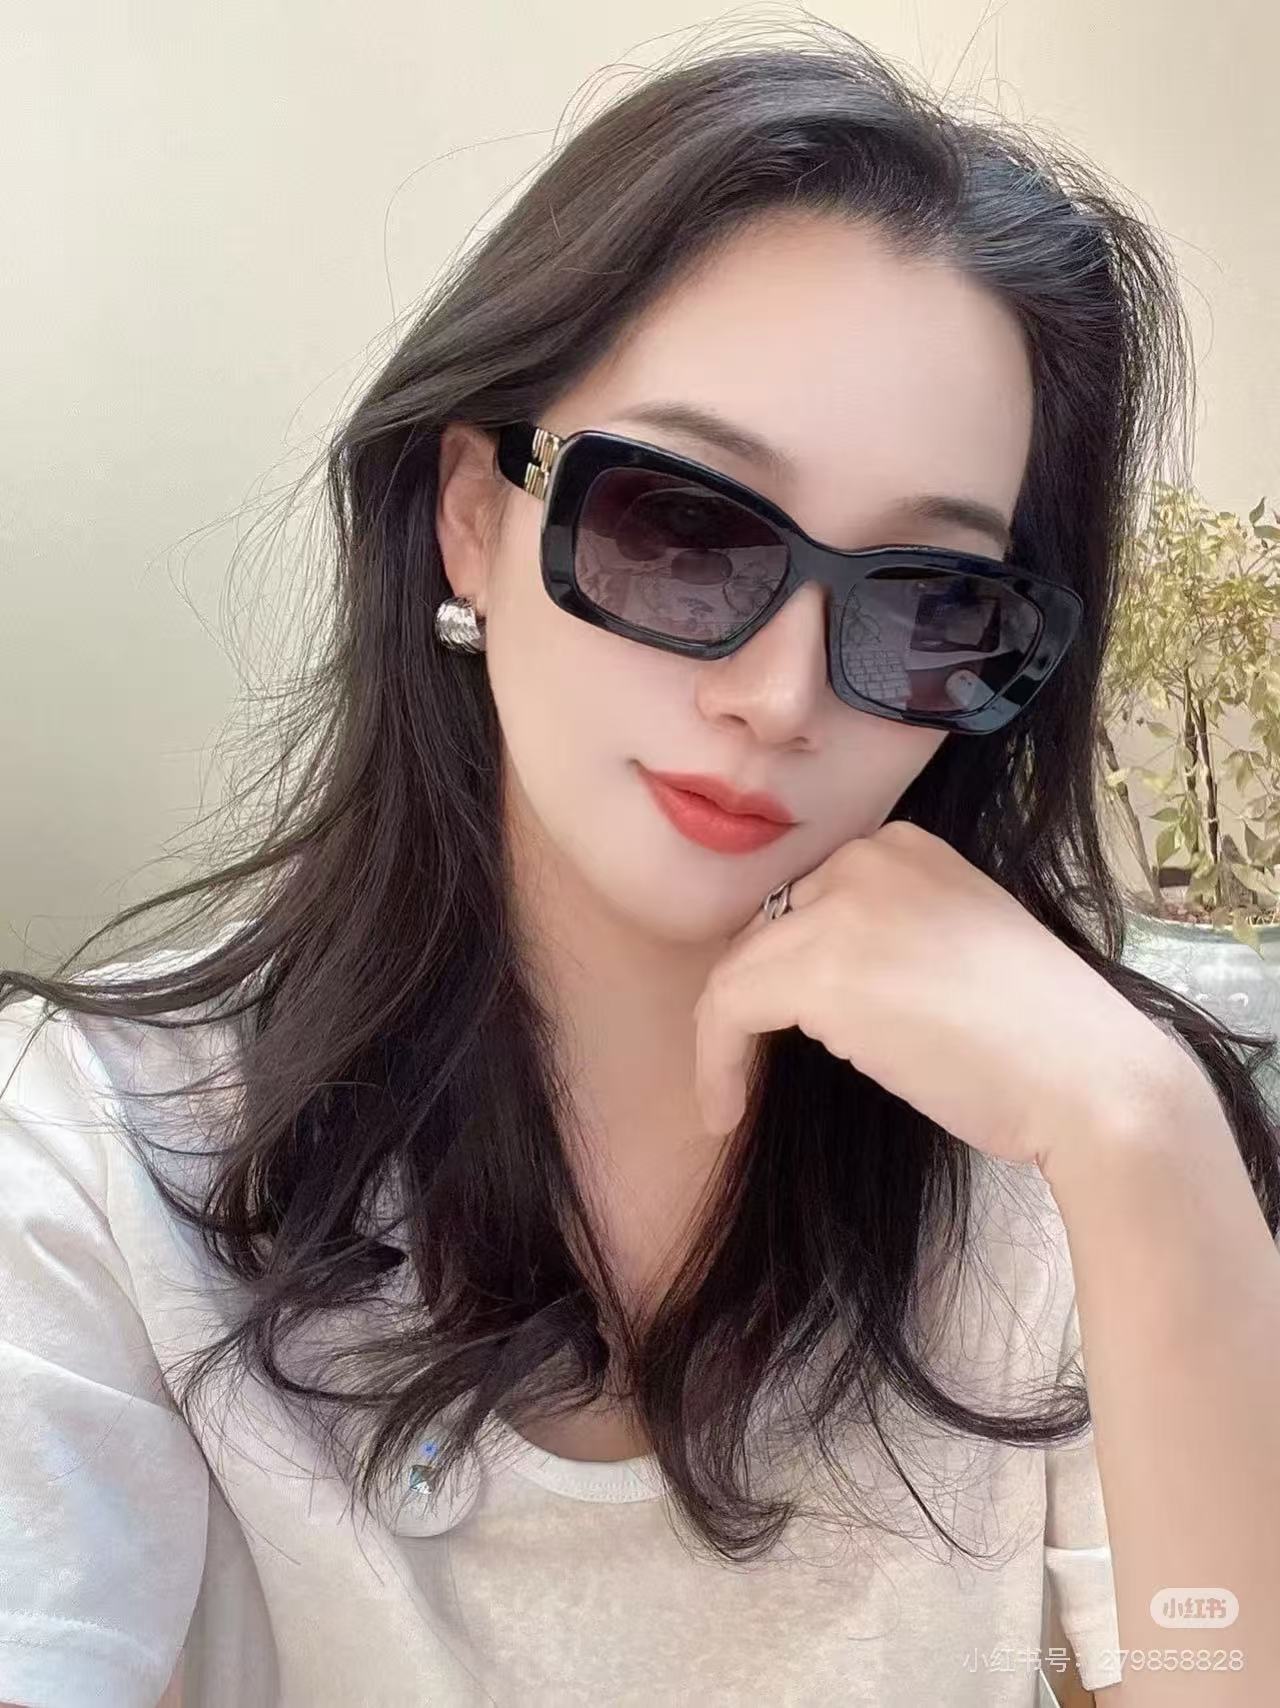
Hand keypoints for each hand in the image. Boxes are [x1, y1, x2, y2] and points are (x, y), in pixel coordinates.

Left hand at [693, 819, 1200, 1175]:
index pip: (803, 902)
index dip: (780, 972)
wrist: (1092, 1078)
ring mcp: (843, 906)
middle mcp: (869, 857)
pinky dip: (714, 1062)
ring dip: (723, 1041)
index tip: (776, 1031)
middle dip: (751, 1002)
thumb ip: (887, 940)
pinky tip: (724, 1110)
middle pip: (764, 932)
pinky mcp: (820, 969)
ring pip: (736, 971)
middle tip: (746, 1069)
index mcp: (905, 846)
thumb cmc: (1039, 1041)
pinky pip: (727, 1009)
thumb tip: (814, 986)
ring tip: (728, 1100)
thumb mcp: (953, 950)